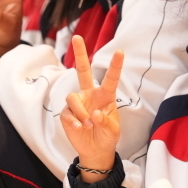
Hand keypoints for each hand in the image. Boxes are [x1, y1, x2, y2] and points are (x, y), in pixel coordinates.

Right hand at [60, 35, 122, 182]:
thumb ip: (106, 122)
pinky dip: (74, 121)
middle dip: (79, 54)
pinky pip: (67, 112)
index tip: (120, 52)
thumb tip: (95, 114)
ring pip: (72, 97)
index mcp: (105, 96)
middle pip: (82, 70)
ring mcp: (77, 103)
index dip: (115, 66)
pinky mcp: (67, 114)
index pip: (110, 78)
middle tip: (77, 37)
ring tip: (88, 124)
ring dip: (80, 111)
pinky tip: (80, 127)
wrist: (96, 151)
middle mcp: (90, 95)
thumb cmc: (107, 136)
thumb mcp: (113, 131)